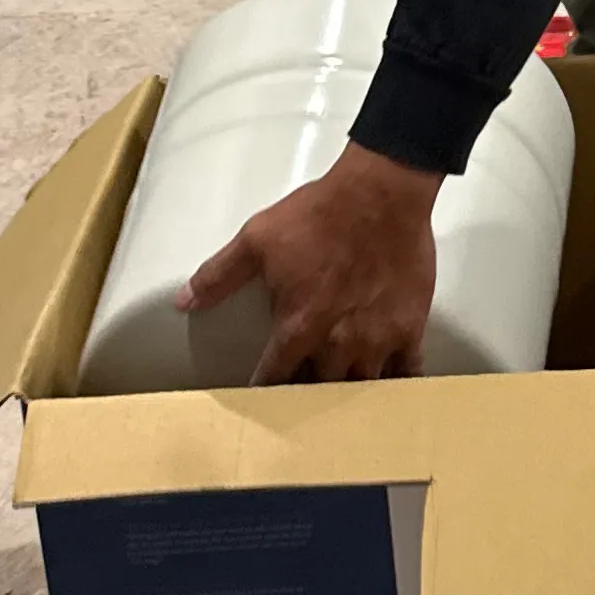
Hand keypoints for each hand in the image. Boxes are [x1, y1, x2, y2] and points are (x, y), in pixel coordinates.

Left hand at [182, 142, 440, 382]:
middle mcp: (338, 342)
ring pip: (361, 388)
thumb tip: (183, 302)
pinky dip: (397, 385)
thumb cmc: (319, 214)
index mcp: (299, 326)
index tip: (261, 401)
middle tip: (301, 400)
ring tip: (341, 402)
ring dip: (349, 395)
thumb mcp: (257, 239)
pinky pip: (408, 373)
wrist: (381, 192)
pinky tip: (390, 391)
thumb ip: (218, 276)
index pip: (275, 379)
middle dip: (308, 397)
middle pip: (320, 392)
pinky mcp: (410, 327)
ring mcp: (378, 338)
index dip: (266, 391)